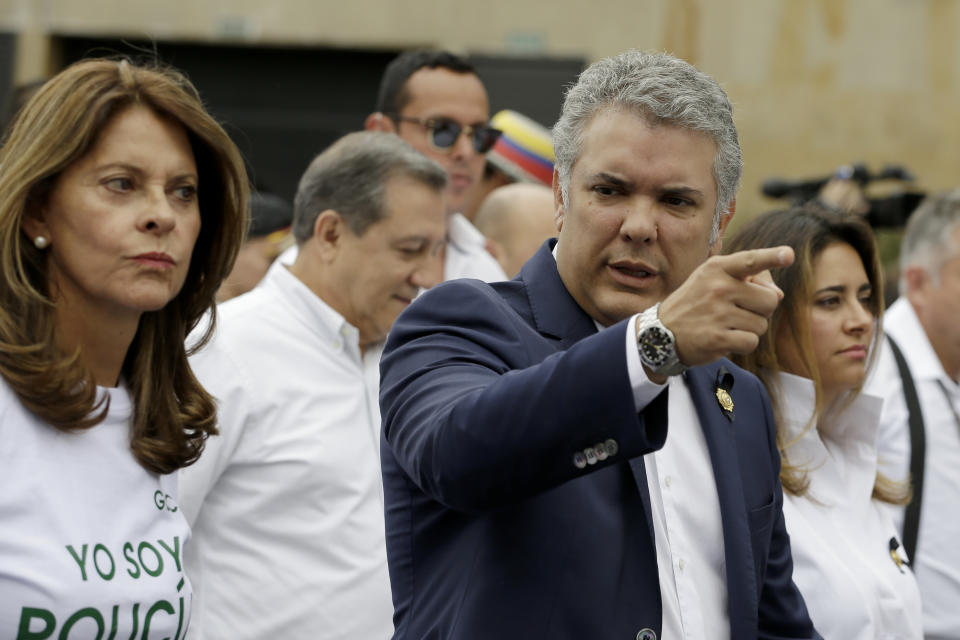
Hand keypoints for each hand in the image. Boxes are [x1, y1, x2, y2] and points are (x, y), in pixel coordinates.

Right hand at [657, 246, 794, 366]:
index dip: (772, 257)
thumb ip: (750, 280)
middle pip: (770, 300)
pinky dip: (743, 343)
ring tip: (726, 325)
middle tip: (737, 311)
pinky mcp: (717, 338)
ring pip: (762, 324)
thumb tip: (779, 295)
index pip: (750, 260)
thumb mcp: (714, 281)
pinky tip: (725, 338)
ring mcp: (717, 313)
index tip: (789, 255)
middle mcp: (718, 287)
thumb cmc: (696, 303)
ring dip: (750, 328)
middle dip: (760, 309)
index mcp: (717, 268)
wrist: (661, 332)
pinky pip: (752, 341)